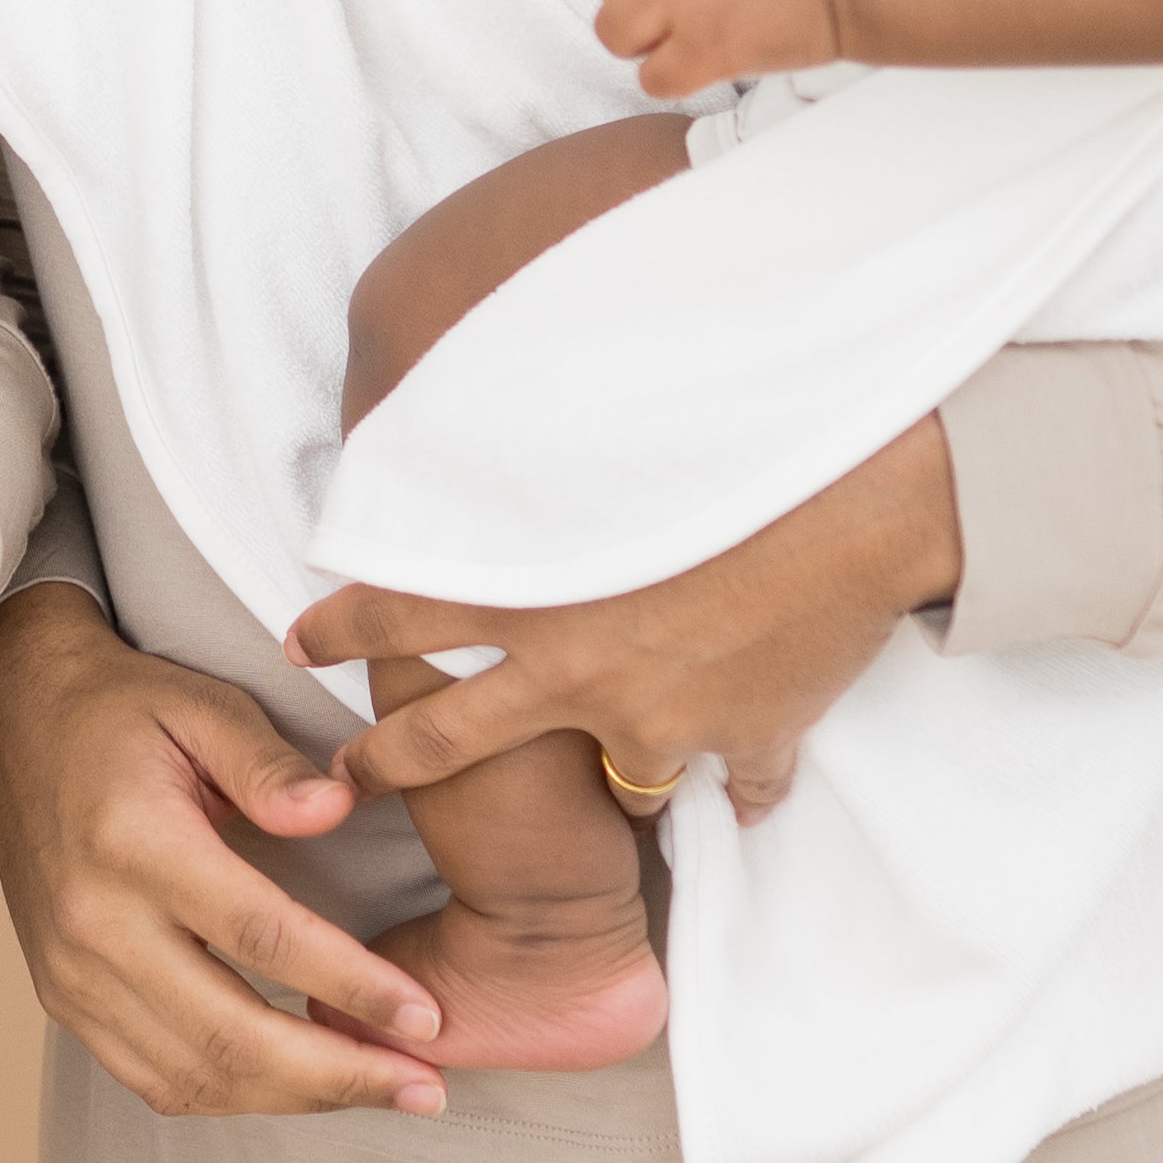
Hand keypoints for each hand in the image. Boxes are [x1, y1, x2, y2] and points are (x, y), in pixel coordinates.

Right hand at [0, 582, 449, 1115]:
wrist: (16, 720)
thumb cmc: (121, 712)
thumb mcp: (201, 704)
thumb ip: (269, 762)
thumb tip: (338, 812)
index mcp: (133, 843)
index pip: (259, 935)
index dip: (351, 984)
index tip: (427, 1015)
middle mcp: (92, 922)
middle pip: (227, 1034)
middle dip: (339, 1075)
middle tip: (424, 1088)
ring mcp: (70, 972)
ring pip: (193, 1075)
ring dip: (296, 1099)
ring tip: (382, 1091)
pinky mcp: (62, 998)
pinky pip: (153, 1079)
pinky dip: (234, 1095)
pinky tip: (298, 1084)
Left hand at [288, 413, 964, 823]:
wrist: (862, 495)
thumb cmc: (727, 426)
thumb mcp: (592, 425)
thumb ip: (527, 443)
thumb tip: (465, 368)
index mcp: (534, 584)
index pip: (401, 610)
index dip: (343, 628)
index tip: (300, 641)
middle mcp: (581, 667)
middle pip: (453, 732)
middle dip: (389, 759)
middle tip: (345, 777)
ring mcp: (664, 719)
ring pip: (616, 782)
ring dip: (615, 782)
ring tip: (619, 792)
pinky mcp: (748, 737)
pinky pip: (747, 780)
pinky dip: (750, 783)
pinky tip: (752, 794)